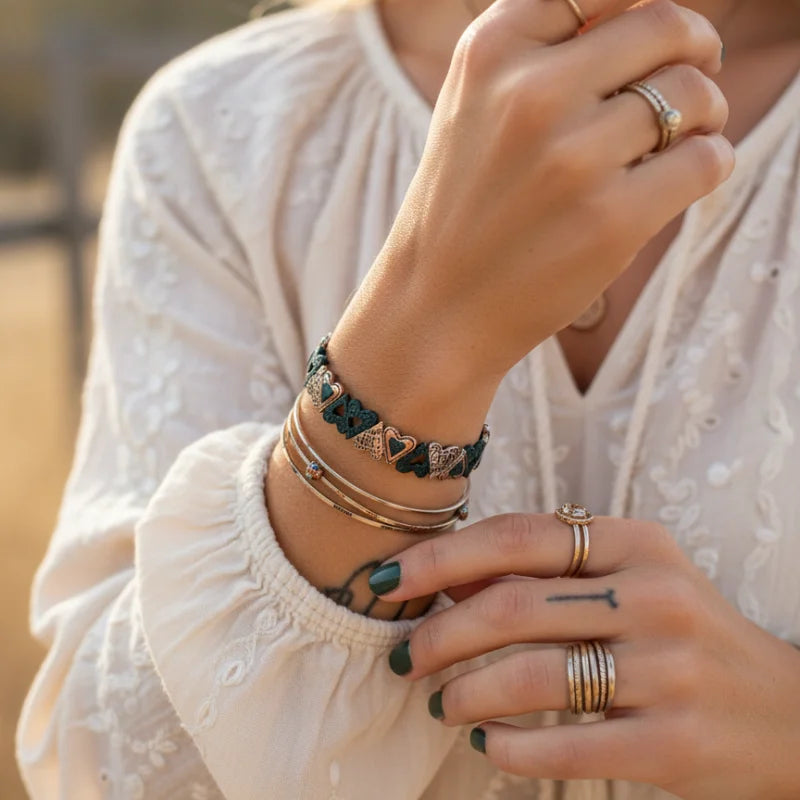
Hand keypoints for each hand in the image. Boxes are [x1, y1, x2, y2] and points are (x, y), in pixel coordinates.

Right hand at [338, 0, 731, 397]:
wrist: (436, 306)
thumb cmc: (465, 206)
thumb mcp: (474, 105)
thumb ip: (543, 49)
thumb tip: (652, 20)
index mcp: (490, 49)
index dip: (640, 11)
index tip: (648, 45)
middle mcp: (531, 93)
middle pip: (666, 26)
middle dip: (695, 47)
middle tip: (698, 74)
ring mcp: (572, 159)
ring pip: (695, 93)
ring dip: (706, 113)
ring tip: (685, 138)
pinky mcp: (611, 219)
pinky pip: (707, 159)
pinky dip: (710, 162)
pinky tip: (683, 178)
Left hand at [369, 514, 799, 797]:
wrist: (786, 710)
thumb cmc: (683, 631)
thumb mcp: (630, 577)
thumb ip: (547, 570)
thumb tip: (446, 580)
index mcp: (637, 542)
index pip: (517, 537)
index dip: (441, 558)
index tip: (388, 582)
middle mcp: (654, 597)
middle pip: (510, 607)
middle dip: (438, 634)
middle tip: (406, 656)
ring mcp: (668, 670)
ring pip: (527, 677)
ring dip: (463, 692)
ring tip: (440, 702)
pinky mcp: (672, 743)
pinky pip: (562, 745)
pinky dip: (506, 746)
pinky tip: (487, 742)